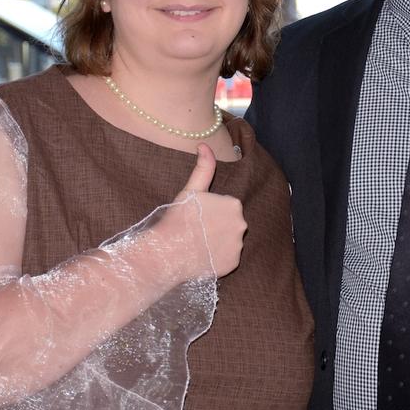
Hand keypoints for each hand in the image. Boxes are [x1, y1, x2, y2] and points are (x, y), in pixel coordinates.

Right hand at [179, 143, 245, 276]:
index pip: (225, 207)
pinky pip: (227, 259)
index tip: (196, 217)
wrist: (167, 252)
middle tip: (195, 232)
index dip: (209, 212)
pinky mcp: (233, 265)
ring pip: (229, 242)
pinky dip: (217, 259)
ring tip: (197, 245)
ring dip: (217, 243)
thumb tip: (204, 145)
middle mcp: (242, 225)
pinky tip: (202, 257)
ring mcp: (238, 246)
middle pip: (229, 224)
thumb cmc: (178, 219)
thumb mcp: (191, 189)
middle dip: (216, 227)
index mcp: (234, 204)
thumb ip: (204, 167)